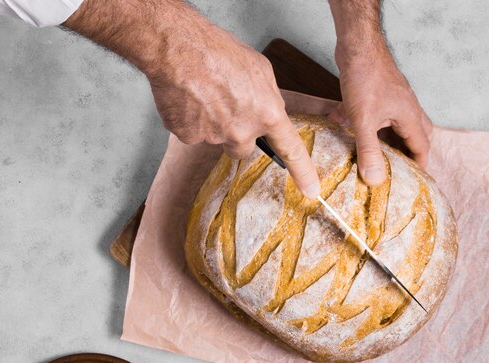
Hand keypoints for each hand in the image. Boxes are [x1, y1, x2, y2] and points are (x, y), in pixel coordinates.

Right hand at [64, 0, 319, 197]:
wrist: (178, 48)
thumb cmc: (219, 51)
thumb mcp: (260, 69)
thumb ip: (269, 96)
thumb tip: (271, 111)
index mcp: (266, 113)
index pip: (290, 149)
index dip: (302, 171)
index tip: (311, 189)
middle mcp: (241, 131)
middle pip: (244, 148)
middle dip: (238, 134)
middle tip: (227, 108)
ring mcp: (213, 137)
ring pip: (218, 140)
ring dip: (214, 124)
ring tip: (205, 95)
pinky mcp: (188, 136)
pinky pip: (194, 134)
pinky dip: (191, 120)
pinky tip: (189, 99)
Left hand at [327, 0, 432, 184]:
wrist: (358, 45)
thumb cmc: (365, 78)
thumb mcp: (364, 121)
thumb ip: (369, 151)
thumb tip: (375, 179)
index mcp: (410, 117)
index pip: (422, 148)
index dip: (419, 166)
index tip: (414, 182)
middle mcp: (407, 108)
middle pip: (416, 136)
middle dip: (408, 154)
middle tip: (397, 170)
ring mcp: (395, 98)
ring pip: (397, 125)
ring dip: (387, 140)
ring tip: (374, 154)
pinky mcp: (382, 92)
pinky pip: (381, 114)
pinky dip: (370, 124)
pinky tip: (347, 126)